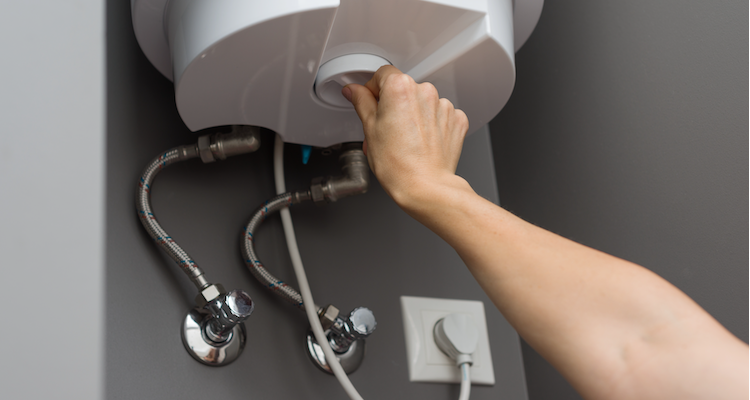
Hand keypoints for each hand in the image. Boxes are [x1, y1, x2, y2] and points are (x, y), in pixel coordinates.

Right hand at [342, 66, 469, 206]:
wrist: (425, 186)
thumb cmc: (397, 163)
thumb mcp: (369, 129)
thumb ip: (361, 102)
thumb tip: (353, 91)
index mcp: (400, 88)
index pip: (382, 74)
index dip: (373, 89)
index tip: (371, 103)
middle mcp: (425, 91)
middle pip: (404, 89)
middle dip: (394, 104)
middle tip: (386, 128)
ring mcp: (444, 105)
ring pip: (423, 102)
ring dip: (414, 114)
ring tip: (406, 139)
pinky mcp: (457, 120)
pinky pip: (440, 115)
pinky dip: (432, 124)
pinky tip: (422, 142)